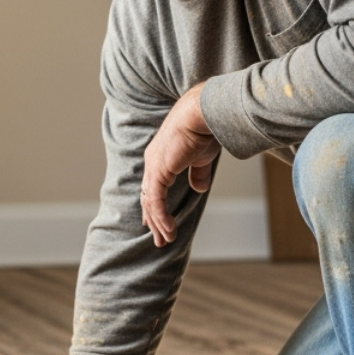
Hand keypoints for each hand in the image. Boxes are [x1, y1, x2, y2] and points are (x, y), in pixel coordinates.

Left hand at [140, 82, 219, 245]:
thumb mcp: (201, 157)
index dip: (154, 206)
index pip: (152, 187)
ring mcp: (154, 167)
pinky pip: (156, 202)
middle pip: (148, 197)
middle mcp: (153, 162)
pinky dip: (161, 218)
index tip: (156, 222)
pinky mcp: (159, 172)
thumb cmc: (204, 129)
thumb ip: (198, 173)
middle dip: (154, 220)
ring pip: (151, 203)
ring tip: (165, 240)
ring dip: (158, 223)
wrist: (203, 114)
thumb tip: (199, 188)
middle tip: (159, 239)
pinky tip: (169, 230)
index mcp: (160, 157)